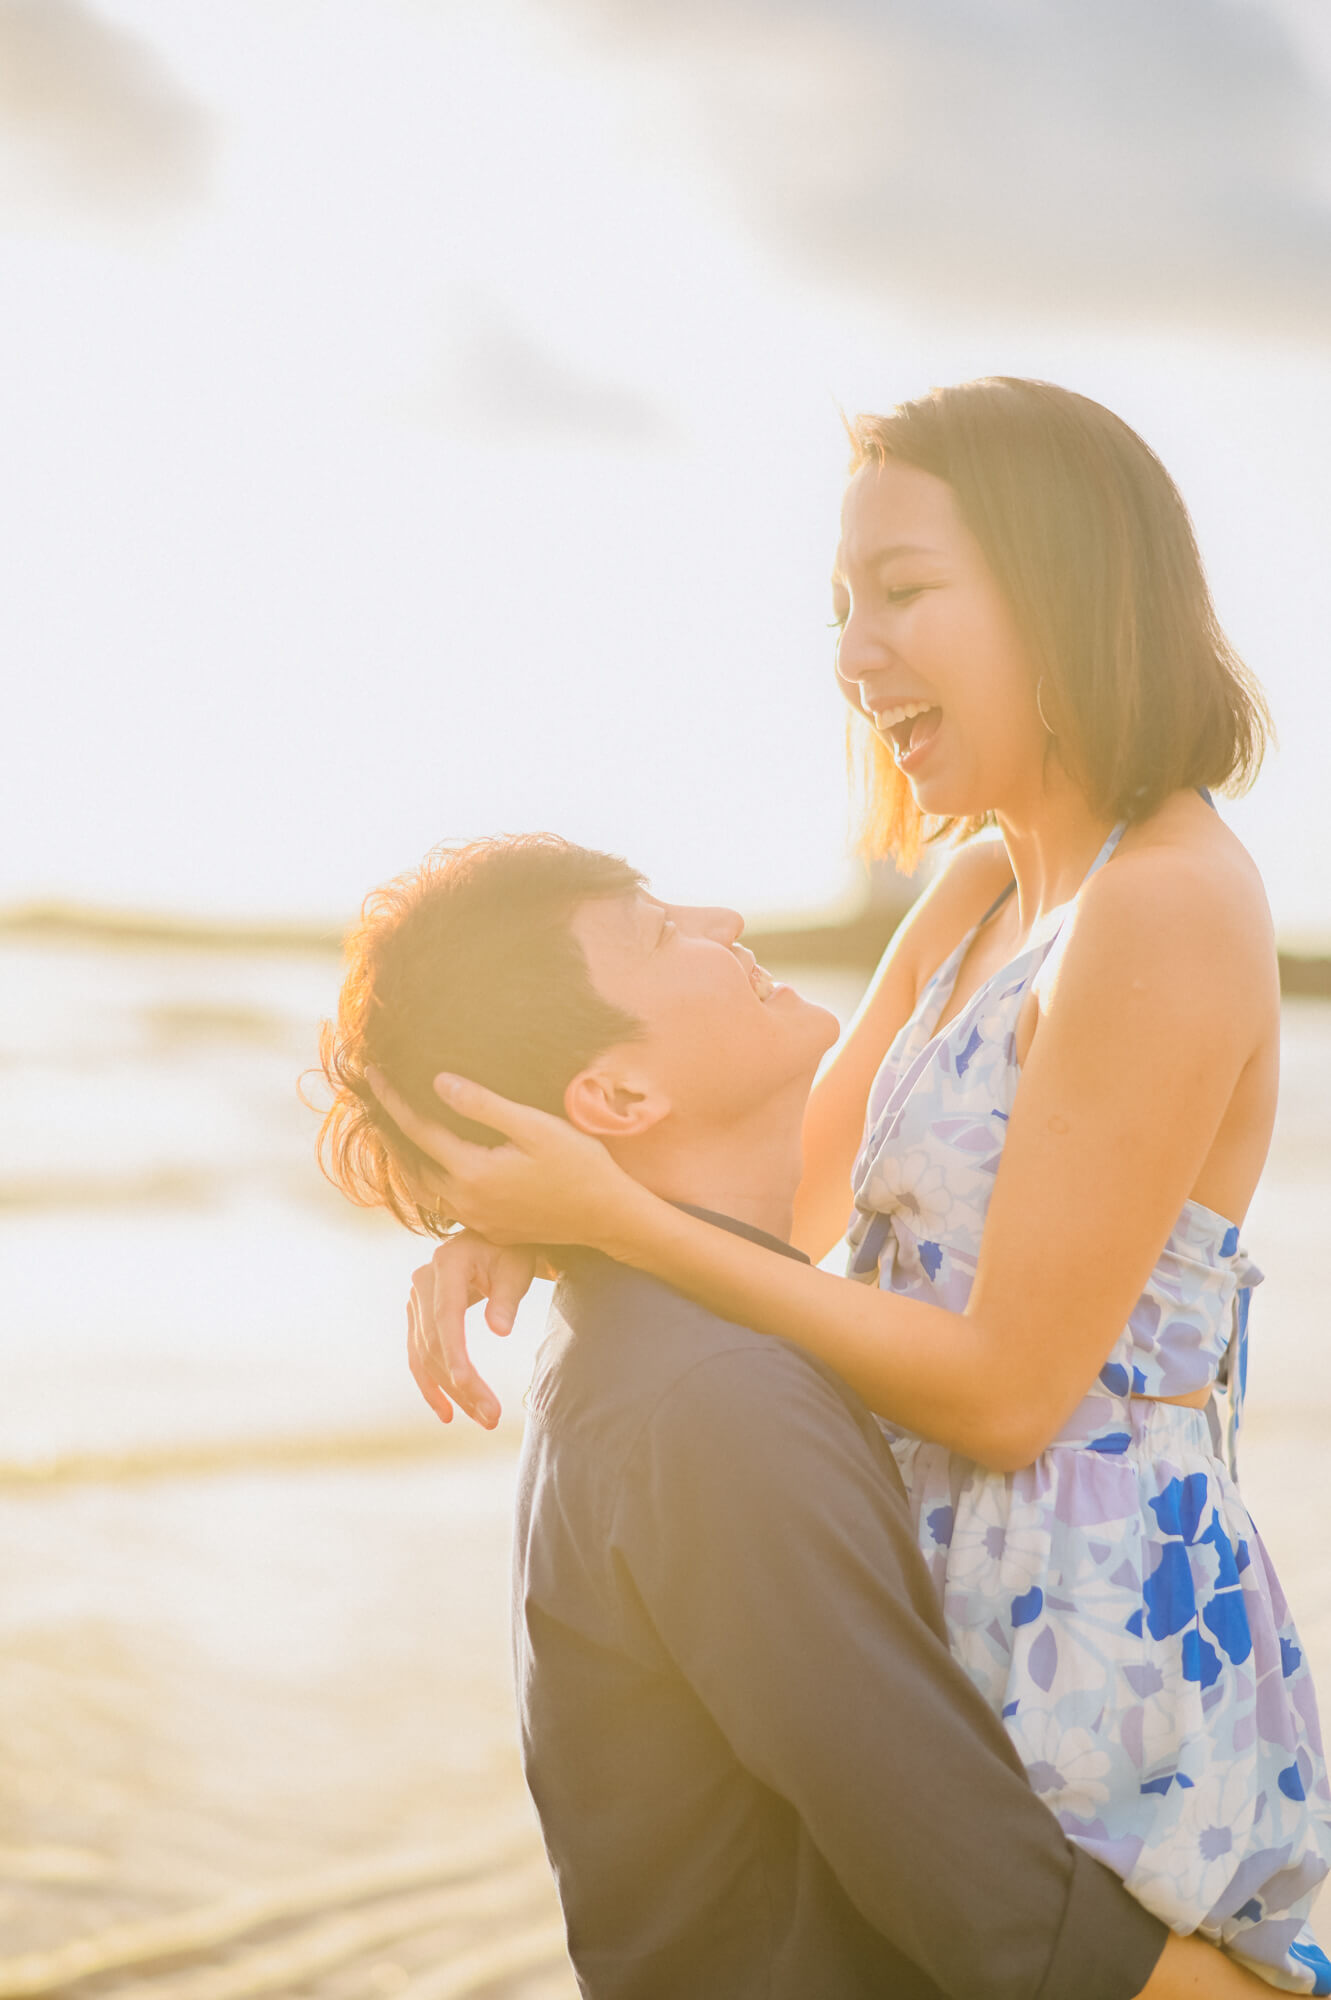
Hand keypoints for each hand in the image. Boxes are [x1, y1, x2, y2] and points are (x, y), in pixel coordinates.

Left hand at [366, 1067, 639, 1249]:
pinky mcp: (489, 1228)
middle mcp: (466, 1201)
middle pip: (410, 1164)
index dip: (392, 1100)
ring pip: (425, 1187)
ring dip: (408, 1159)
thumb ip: (483, 1105)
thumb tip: (439, 1083)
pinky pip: (446, 1201)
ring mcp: (477, 1220)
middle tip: (378, 1100)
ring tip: (398, 1129)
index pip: (417, 1131)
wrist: (609, 1216)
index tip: (372, 1074)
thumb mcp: (535, 1126)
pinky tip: (439, 1160)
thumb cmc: (579, 1165)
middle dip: (390, 1132)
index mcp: (472, 1172)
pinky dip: (431, 1177)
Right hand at [407, 1231, 544, 1428]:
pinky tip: (447, 1412)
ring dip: (451, 1391)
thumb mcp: (516, 1268)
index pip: (446, 1315)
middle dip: (462, 1383)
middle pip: (435, 1342)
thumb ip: (508, 1297)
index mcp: (447, 1264)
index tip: (466, 1384)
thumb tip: (500, 1331)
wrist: (491, 1241)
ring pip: (425, 1356)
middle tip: (492, 1416)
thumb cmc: (510, 1251)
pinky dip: (431, 1385)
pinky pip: (418, 1356)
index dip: (455, 1351)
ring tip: (482, 1419)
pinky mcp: (417, 1316)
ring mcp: (416, 1300)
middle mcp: (423, 1281)